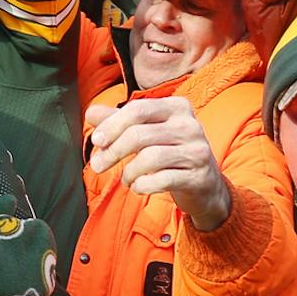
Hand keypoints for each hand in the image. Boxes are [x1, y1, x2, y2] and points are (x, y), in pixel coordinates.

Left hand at [84, 95, 229, 230]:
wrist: (205, 185)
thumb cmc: (171, 154)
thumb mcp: (147, 133)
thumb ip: (120, 122)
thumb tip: (91, 112)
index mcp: (177, 107)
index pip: (137, 110)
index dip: (111, 125)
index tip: (96, 141)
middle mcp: (190, 126)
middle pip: (139, 134)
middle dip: (113, 152)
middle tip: (98, 166)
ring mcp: (197, 151)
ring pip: (150, 158)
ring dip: (129, 172)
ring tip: (126, 179)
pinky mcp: (198, 176)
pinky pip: (162, 180)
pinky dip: (143, 185)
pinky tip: (139, 187)